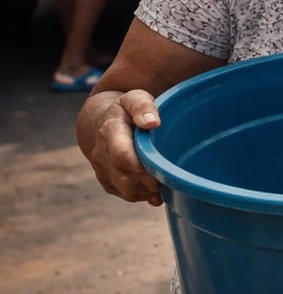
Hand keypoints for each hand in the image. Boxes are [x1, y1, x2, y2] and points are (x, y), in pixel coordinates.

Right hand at [78, 90, 163, 206]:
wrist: (104, 121)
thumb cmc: (127, 109)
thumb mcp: (135, 99)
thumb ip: (143, 107)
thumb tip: (153, 123)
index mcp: (111, 131)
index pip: (122, 155)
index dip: (141, 167)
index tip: (160, 168)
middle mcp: (102, 153)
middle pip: (126, 178)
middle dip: (149, 181)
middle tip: (170, 176)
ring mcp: (102, 169)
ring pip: (126, 190)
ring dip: (147, 191)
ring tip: (165, 182)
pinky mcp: (107, 180)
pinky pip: (125, 194)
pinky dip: (143, 194)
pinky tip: (156, 187)